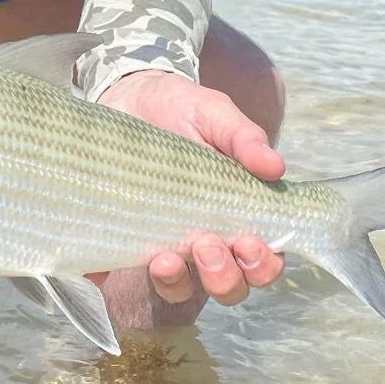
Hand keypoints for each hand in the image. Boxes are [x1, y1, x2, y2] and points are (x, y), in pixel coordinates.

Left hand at [98, 68, 286, 305]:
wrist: (130, 95)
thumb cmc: (182, 109)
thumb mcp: (215, 114)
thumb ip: (244, 138)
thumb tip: (275, 166)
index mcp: (238, 214)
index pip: (263, 259)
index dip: (262, 264)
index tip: (248, 242)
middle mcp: (208, 239)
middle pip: (229, 286)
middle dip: (222, 277)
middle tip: (207, 244)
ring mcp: (167, 243)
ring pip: (182, 289)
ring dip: (179, 282)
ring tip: (165, 258)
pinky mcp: (126, 239)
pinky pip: (121, 272)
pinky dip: (115, 276)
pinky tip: (109, 266)